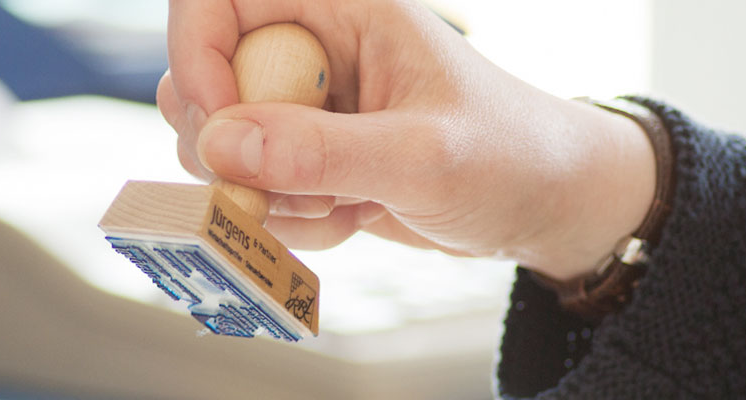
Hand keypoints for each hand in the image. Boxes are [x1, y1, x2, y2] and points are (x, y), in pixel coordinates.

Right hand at [156, 0, 658, 278]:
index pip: (218, 0)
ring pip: (221, 145)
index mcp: (342, 8)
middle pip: (203, 79)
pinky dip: (288, 219)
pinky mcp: (309, 159)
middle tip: (270, 190)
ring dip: (264, 193)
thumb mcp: (424, 156)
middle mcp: (313, 49)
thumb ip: (323, 151)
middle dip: (226, 147)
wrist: (549, 207)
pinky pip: (254, 190)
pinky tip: (351, 218)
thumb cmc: (512, 156)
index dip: (196, 54)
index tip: (216, 125)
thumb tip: (222, 146)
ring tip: (338, 206)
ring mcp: (308, 107)